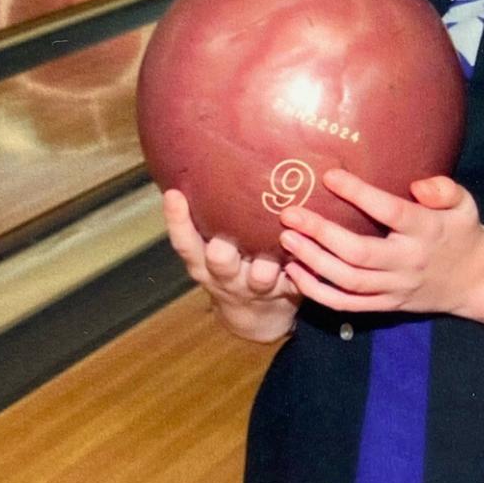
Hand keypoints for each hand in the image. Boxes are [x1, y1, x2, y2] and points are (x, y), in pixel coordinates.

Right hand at [162, 189, 300, 342]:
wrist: (256, 317)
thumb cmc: (233, 266)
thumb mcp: (211, 248)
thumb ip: (210, 219)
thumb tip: (206, 165)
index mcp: (203, 263)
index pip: (184, 242)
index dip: (177, 221)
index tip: (174, 194)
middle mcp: (226, 277)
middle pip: (219, 262)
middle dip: (223, 251)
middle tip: (225, 240)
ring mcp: (256, 288)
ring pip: (261, 276)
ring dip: (269, 261)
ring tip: (283, 239)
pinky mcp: (286, 293)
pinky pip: (296, 283)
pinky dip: (303, 271)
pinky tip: (309, 255)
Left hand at [277, 169, 483, 318]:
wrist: (474, 280)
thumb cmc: (460, 231)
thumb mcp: (464, 203)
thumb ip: (444, 189)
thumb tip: (417, 185)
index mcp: (426, 231)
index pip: (390, 212)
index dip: (359, 194)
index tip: (330, 176)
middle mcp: (408, 262)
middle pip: (359, 253)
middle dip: (321, 233)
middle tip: (290, 214)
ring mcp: (395, 288)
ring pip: (348, 281)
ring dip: (313, 262)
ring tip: (286, 239)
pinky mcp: (387, 305)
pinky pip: (347, 305)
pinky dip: (318, 293)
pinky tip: (295, 273)